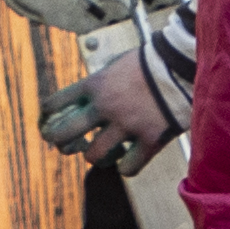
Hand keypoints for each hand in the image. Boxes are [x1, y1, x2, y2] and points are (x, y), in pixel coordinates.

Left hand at [56, 32, 181, 175]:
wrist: (183, 64)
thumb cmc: (151, 61)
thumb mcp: (117, 65)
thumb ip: (100, 84)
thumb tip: (86, 101)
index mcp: (95, 84)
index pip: (54, 102)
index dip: (46, 115)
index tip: (47, 120)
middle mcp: (105, 106)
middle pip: (64, 134)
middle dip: (59, 142)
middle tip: (66, 145)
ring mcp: (126, 125)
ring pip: (94, 156)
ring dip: (95, 157)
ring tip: (102, 153)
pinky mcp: (149, 140)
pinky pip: (127, 167)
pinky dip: (126, 167)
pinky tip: (129, 160)